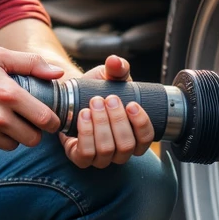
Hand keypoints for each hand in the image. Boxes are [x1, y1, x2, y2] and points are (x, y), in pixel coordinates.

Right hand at [0, 47, 62, 156]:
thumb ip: (31, 63)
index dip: (51, 121)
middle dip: (32, 131)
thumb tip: (58, 73)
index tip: (48, 119)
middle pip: (32, 139)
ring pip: (12, 146)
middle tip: (23, 120)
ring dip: (10, 136)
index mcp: (8, 94)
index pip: (45, 120)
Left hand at [62, 54, 154, 169]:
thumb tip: (115, 61)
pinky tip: (84, 115)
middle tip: (107, 99)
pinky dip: (86, 133)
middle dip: (117, 120)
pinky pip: (86, 154)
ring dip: (100, 124)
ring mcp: (100, 158)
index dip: (141, 124)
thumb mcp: (110, 78)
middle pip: (126, 145)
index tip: (131, 104)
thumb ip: (117, 69)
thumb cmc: (97, 91)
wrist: (71, 98)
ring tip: (94, 103)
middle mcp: (119, 151)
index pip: (146, 139)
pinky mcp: (80, 158)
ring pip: (106, 150)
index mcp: (134, 135)